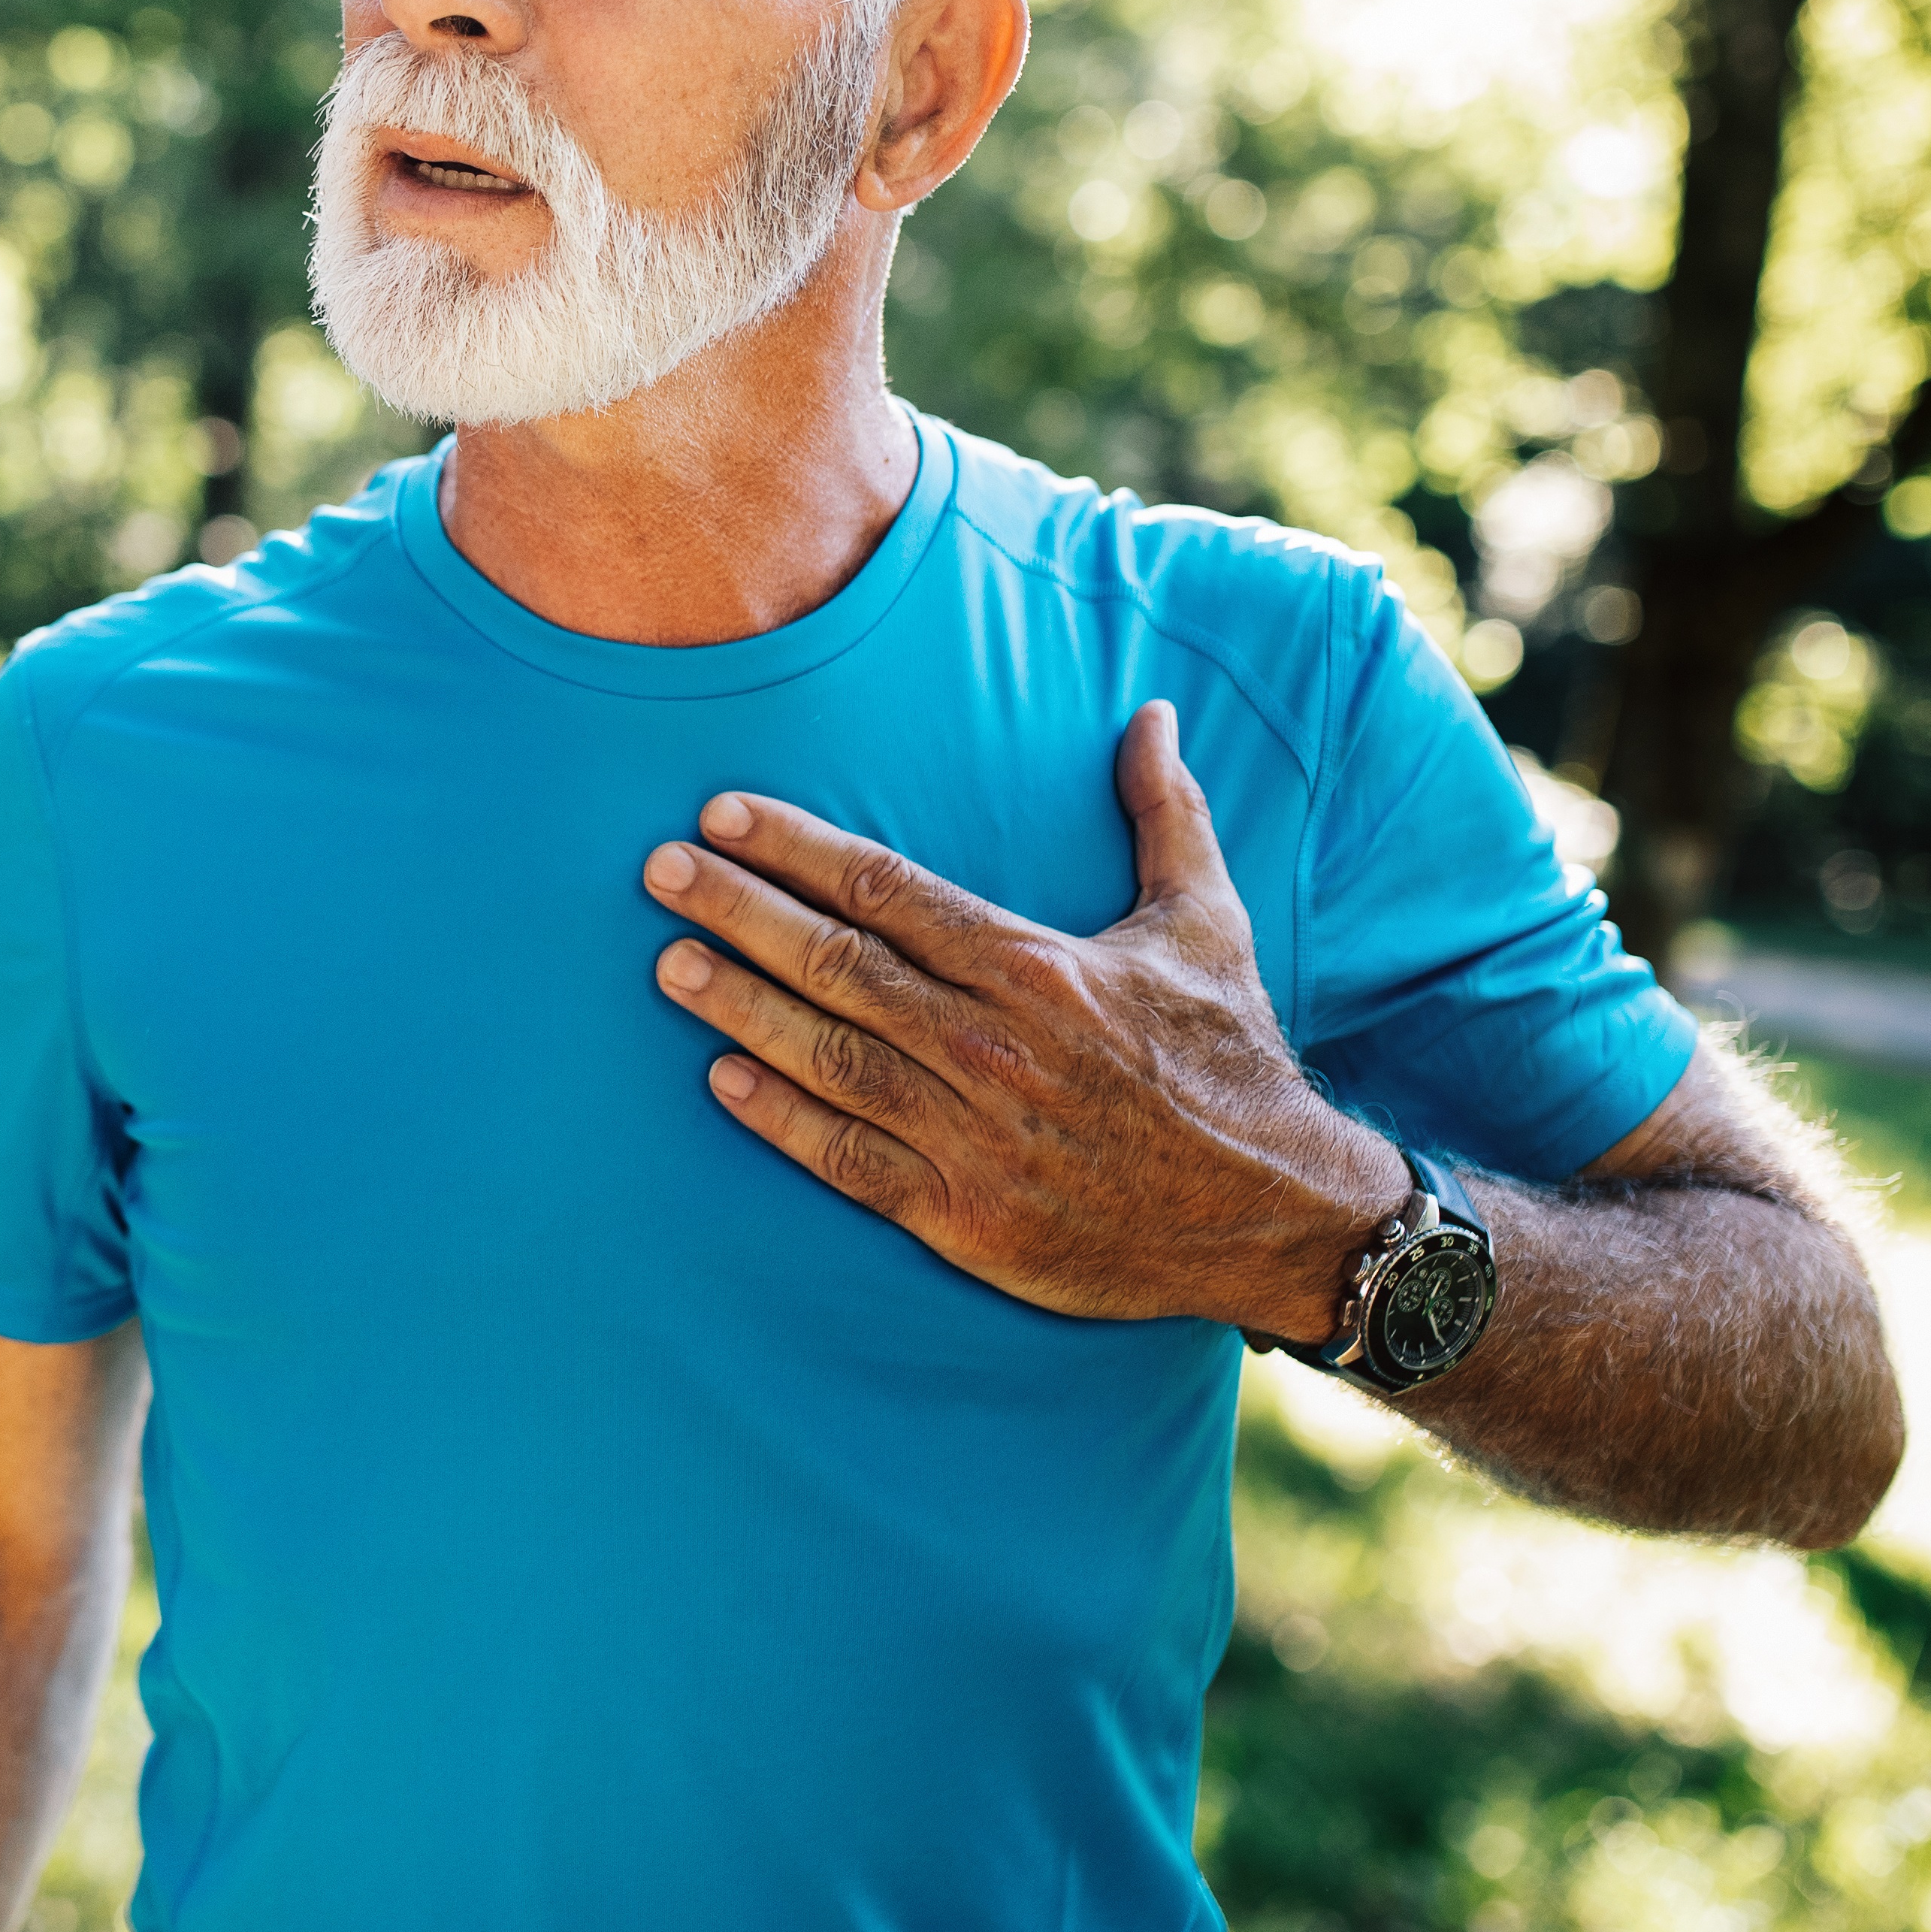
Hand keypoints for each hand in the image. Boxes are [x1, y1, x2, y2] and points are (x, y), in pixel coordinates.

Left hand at [640, 702, 1397, 1335]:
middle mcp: (993, 1046)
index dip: (796, 849)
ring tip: (668, 965)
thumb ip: (1165, 815)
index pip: (887, 890)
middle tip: (658, 872)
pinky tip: (720, 1080)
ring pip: (827, 1057)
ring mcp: (973, 1136)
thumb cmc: (1229, 1059)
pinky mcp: (965, 1217)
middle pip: (837, 963)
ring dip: (739, 1007)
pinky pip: (849, 1161)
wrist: (1272, 1213)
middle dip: (738, 910)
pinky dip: (780, 1121)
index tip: (724, 816)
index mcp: (1038, 967)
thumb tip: (1152, 714)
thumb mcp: (1206, 924)